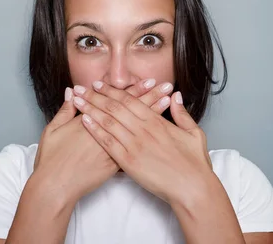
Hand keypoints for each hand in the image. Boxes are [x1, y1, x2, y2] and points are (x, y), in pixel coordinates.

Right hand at [31, 79, 173, 202]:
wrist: (55, 186)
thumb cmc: (51, 159)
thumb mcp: (53, 130)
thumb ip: (65, 110)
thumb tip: (72, 93)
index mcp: (92, 121)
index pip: (117, 102)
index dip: (134, 90)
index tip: (149, 81)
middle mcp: (105, 133)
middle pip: (132, 111)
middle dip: (151, 97)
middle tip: (166, 85)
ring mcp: (113, 149)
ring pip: (137, 128)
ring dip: (153, 113)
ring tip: (168, 101)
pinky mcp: (115, 164)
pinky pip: (134, 149)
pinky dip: (147, 137)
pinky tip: (159, 130)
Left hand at [72, 81, 213, 203]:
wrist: (192, 188)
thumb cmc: (195, 164)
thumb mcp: (193, 133)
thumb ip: (182, 113)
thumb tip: (175, 96)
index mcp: (157, 122)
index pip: (130, 100)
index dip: (112, 91)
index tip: (99, 84)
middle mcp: (143, 130)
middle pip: (114, 107)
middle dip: (95, 96)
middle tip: (81, 88)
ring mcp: (135, 145)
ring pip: (108, 122)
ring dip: (91, 109)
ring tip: (77, 100)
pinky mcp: (129, 162)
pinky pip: (108, 143)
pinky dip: (95, 130)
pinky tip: (84, 122)